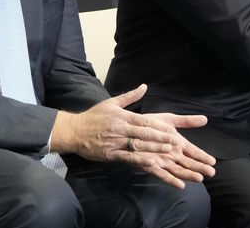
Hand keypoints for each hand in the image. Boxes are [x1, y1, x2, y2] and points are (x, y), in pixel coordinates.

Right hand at [52, 84, 215, 187]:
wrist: (73, 131)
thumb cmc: (93, 116)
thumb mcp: (111, 103)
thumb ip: (130, 96)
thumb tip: (144, 86)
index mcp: (123, 116)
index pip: (145, 121)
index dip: (159, 127)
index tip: (172, 130)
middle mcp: (121, 129)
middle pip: (144, 134)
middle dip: (161, 138)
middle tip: (176, 143)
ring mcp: (115, 142)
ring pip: (138, 146)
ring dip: (154, 150)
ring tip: (168, 153)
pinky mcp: (110, 154)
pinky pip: (127, 158)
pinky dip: (139, 160)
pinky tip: (150, 163)